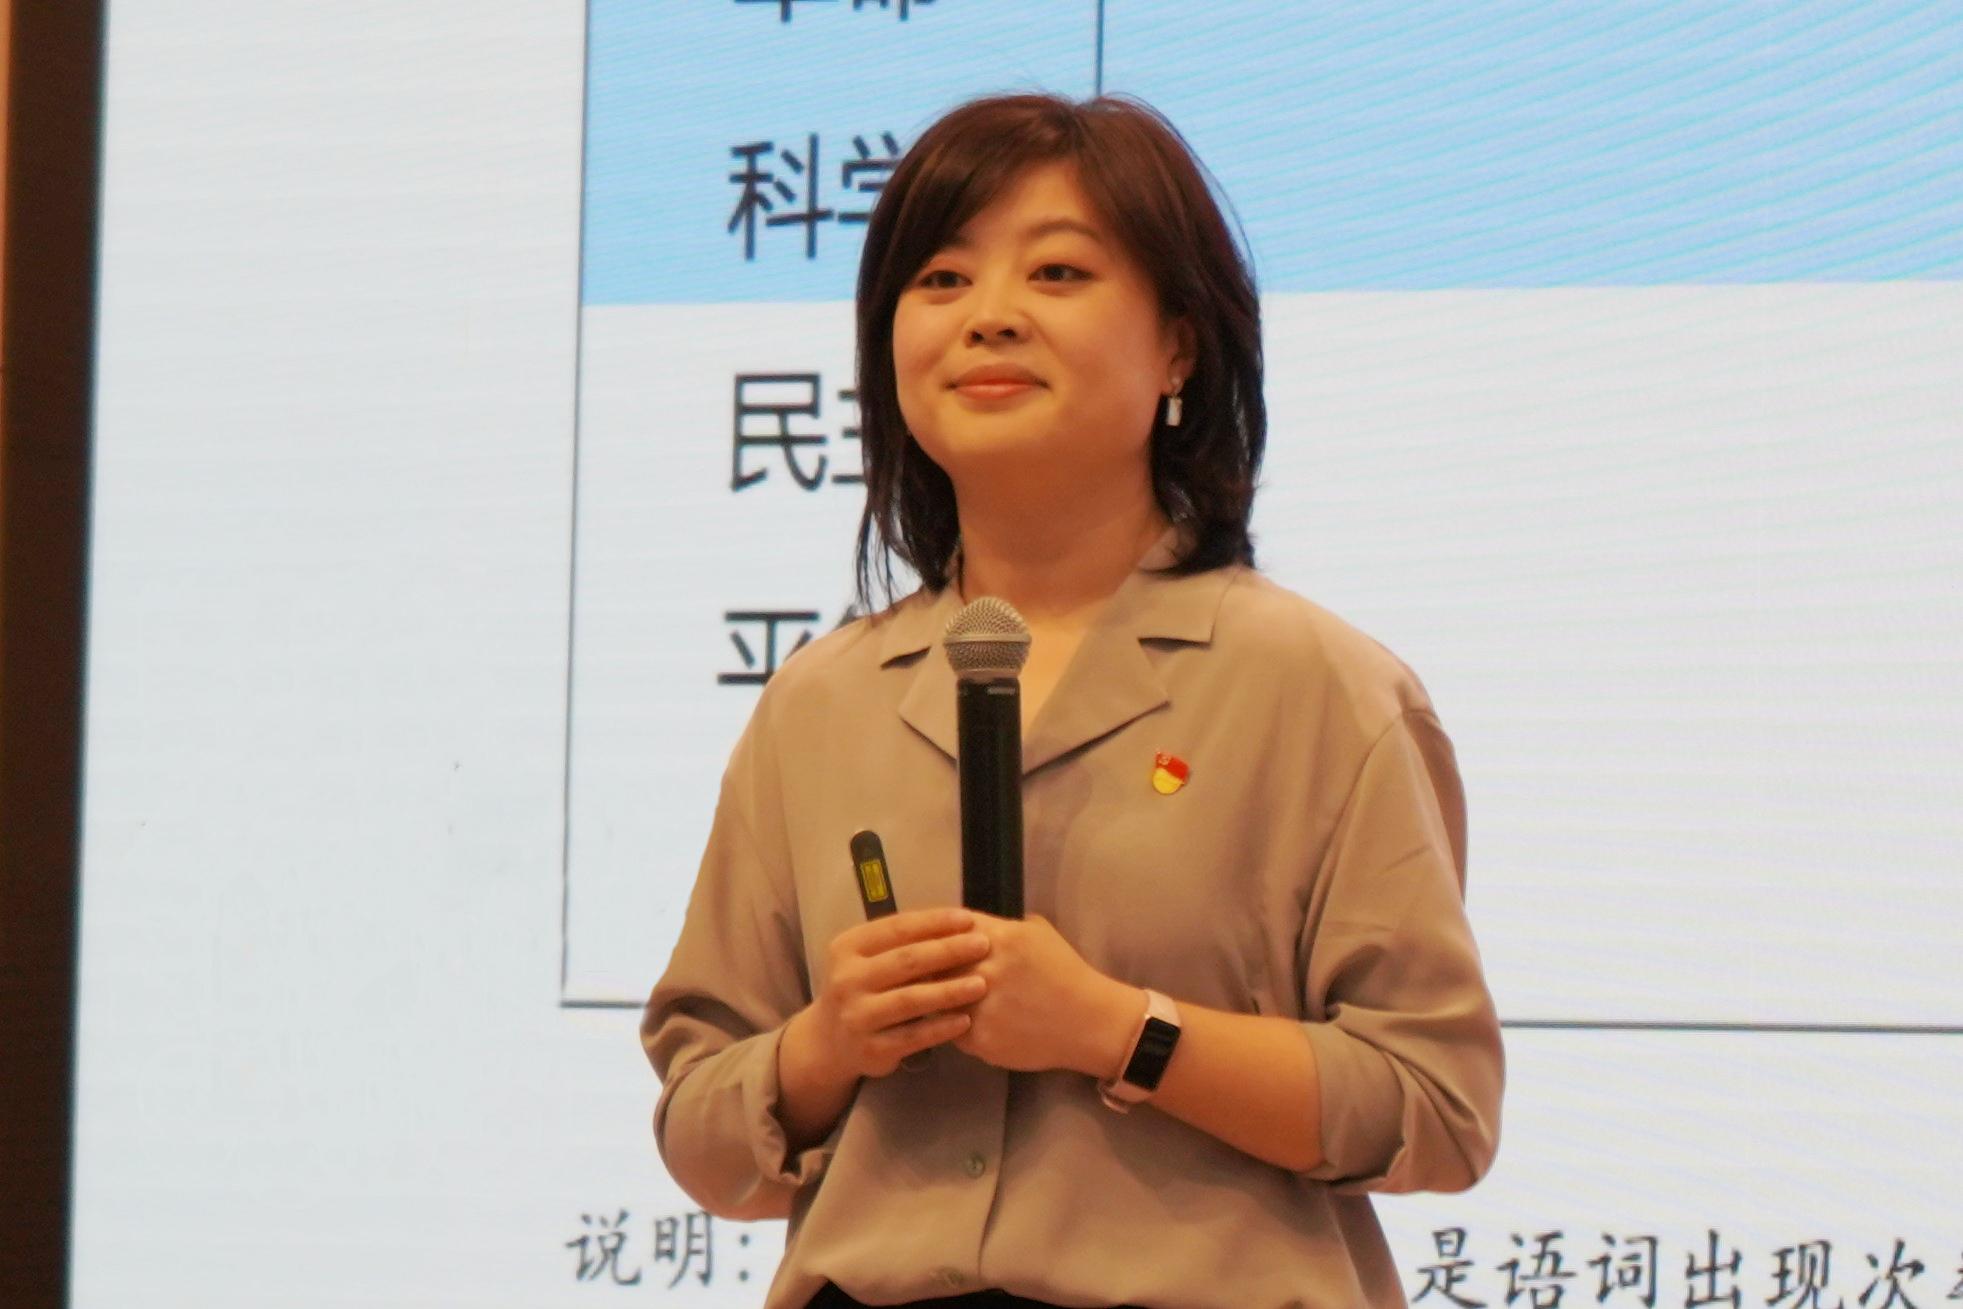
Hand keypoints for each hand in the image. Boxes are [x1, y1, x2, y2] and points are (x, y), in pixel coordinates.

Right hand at [800, 908, 993, 1080]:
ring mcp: (857, 1016)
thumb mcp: (868, 958)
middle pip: (906, 961)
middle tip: (983, 946)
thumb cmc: (863, 988)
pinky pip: (913, 1036)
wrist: (830, 1041)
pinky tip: (966, 1020)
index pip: (896, 928)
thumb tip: (959, 923)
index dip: (934, 922)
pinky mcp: (870, 1049)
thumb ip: (902, 943)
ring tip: (981, 984)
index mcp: (847, 948)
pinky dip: (941, 1027)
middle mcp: (846, 980)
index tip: (968, 919)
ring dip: (950, 990)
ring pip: (911, 999)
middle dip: (949, 951)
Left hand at [948, 913, 1135, 1075]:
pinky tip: (971, 1024)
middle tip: (930, 976)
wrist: (1090, 1021)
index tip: (931, 945)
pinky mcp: (981, 1038)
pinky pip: (953, 1030)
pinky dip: (957, 1028)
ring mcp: (981, 1005)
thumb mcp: (1038, 933)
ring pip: (938, 1000)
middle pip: (935, 965)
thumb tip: (966, 927)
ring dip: (939, 1001)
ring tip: (944, 1002)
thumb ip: (1001, 926)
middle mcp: (985, 969)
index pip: (946, 930)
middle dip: (931, 970)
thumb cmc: (1065, 972)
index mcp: (999, 937)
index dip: (935, 938)